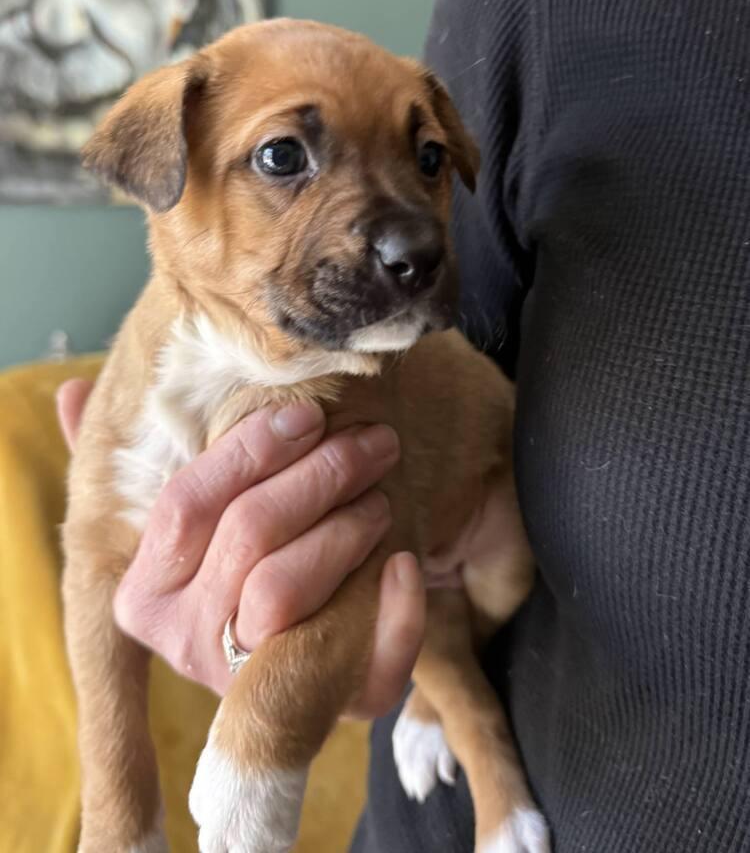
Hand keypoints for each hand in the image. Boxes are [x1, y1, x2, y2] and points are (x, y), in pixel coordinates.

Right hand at [57, 380, 424, 713]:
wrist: (283, 667)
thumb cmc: (232, 566)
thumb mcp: (177, 519)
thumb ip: (128, 462)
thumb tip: (70, 395)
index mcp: (144, 593)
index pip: (187, 504)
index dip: (251, 449)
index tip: (309, 414)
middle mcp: (183, 641)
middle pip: (248, 535)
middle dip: (320, 476)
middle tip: (373, 443)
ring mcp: (243, 681)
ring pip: (286, 588)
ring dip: (345, 529)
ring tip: (380, 494)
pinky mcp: (315, 707)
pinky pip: (356, 667)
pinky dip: (391, 612)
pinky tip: (405, 562)